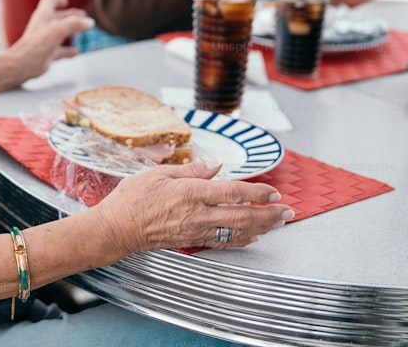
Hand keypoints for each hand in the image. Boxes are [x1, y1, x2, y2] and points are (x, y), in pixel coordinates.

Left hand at [5, 0, 93, 85]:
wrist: (23, 64)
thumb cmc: (36, 45)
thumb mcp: (58, 29)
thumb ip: (74, 24)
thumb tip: (88, 22)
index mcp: (43, 15)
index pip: (49, 2)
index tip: (66, 1)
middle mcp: (43, 26)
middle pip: (58, 17)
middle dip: (71, 16)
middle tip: (82, 16)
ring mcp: (45, 40)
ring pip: (60, 33)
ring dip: (71, 31)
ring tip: (82, 31)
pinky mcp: (47, 53)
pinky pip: (60, 50)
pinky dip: (68, 50)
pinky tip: (76, 52)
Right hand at [93, 160, 293, 257]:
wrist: (118, 227)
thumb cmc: (133, 197)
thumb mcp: (159, 173)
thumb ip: (191, 169)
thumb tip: (215, 165)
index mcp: (191, 192)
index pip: (233, 192)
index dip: (257, 193)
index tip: (273, 191)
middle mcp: (198, 213)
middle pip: (243, 215)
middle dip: (269, 214)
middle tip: (288, 211)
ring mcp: (197, 230)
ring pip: (237, 230)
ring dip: (262, 227)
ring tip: (279, 223)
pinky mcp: (192, 241)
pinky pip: (223, 241)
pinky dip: (242, 240)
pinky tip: (253, 237)